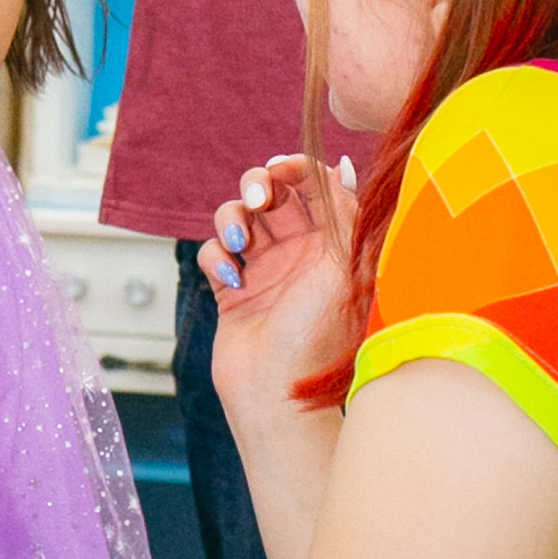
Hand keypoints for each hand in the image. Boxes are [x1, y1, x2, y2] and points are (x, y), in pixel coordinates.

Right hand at [204, 152, 356, 424]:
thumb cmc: (317, 335)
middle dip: (259, 187)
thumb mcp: (342, 264)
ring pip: (238, 216)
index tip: (280, 170)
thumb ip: (343, 210)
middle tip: (257, 200)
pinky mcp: (231, 288)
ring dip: (233, 218)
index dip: (294, 168)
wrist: (278, 392)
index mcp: (332, 244)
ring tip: (240, 243)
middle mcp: (299, 252)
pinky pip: (214, 252)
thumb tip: (341, 165)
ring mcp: (263, 269)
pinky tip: (232, 280)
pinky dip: (217, 256)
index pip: (313, 185)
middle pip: (272, 193)